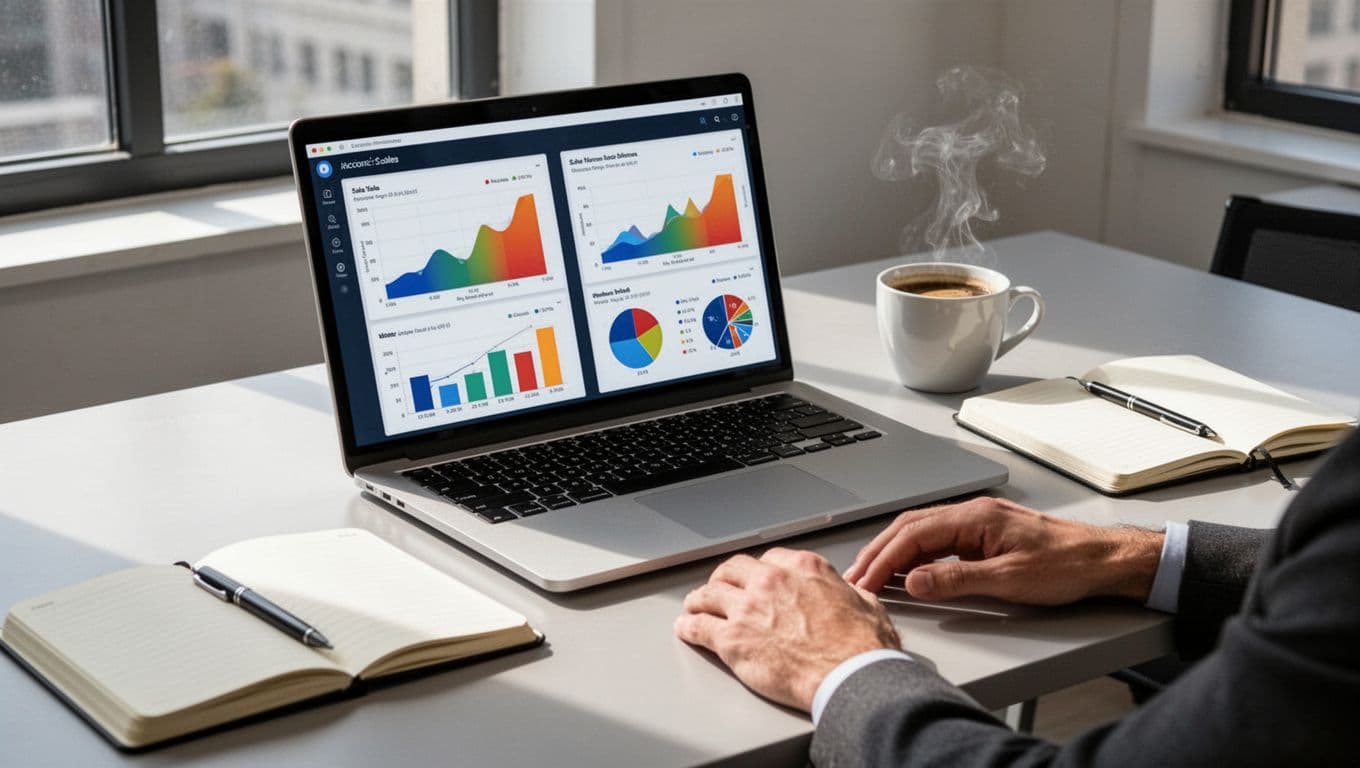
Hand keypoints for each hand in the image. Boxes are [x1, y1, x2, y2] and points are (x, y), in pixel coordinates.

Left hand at [675, 548, 900, 712]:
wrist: (850, 675)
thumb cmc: (862, 647)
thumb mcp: (865, 604)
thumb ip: (848, 594)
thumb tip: (849, 596)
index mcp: (803, 569)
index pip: (768, 560)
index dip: (757, 571)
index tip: (753, 578)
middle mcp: (771, 581)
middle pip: (732, 571)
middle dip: (723, 579)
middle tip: (718, 588)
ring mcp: (748, 608)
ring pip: (709, 594)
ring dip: (699, 600)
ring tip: (694, 606)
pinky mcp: (732, 639)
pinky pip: (699, 627)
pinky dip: (688, 626)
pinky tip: (685, 629)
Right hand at [843, 497, 1163, 604]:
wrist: (1102, 559)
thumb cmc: (1066, 565)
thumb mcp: (1008, 580)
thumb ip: (955, 580)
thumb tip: (912, 582)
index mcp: (974, 517)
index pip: (913, 535)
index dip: (883, 560)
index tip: (864, 582)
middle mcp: (971, 513)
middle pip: (909, 528)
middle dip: (878, 553)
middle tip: (855, 579)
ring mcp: (977, 523)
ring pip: (920, 532)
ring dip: (892, 553)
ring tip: (871, 576)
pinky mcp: (983, 535)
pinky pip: (937, 541)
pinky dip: (914, 555)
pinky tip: (907, 572)